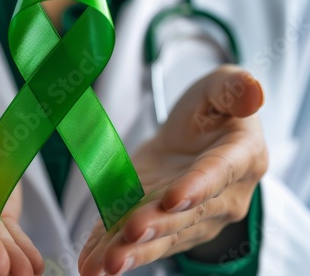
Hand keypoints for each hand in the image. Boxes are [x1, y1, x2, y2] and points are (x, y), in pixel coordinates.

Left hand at [78, 65, 266, 274]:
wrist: (195, 136)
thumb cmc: (212, 111)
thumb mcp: (222, 88)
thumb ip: (234, 89)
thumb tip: (253, 92)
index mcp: (240, 157)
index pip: (219, 174)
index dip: (196, 187)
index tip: (171, 199)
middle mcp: (220, 197)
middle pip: (186, 215)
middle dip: (156, 227)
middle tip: (128, 237)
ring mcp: (191, 215)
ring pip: (161, 236)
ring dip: (132, 251)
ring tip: (104, 265)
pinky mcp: (162, 222)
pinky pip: (140, 239)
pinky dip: (113, 249)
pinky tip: (91, 263)